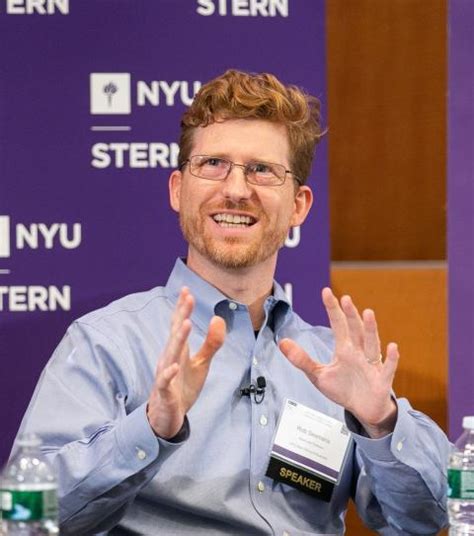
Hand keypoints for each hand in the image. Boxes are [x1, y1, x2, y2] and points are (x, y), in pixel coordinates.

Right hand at [147, 287, 225, 438]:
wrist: (167, 415)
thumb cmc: (183, 385)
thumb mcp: (202, 363)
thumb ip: (211, 343)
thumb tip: (218, 319)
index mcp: (178, 349)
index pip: (179, 324)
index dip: (182, 307)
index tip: (187, 289)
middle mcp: (170, 357)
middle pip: (175, 333)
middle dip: (181, 315)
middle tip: (187, 297)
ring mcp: (166, 374)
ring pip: (171, 354)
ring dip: (178, 339)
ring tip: (185, 323)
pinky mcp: (165, 391)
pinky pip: (165, 381)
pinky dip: (169, 374)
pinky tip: (175, 366)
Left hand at [279, 288, 398, 437]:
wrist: (363, 410)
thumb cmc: (343, 389)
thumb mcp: (318, 375)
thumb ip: (301, 359)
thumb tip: (282, 343)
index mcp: (345, 349)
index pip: (338, 324)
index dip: (332, 308)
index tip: (326, 291)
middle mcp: (359, 352)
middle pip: (355, 330)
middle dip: (350, 314)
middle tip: (345, 299)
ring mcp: (372, 364)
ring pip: (372, 344)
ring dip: (371, 329)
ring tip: (368, 313)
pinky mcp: (382, 380)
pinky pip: (388, 367)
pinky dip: (391, 358)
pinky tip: (392, 347)